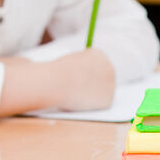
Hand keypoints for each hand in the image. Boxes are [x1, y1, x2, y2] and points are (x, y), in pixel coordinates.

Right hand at [0, 49, 114, 115]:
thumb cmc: (53, 72)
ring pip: (100, 91)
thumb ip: (70, 64)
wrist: (57, 82)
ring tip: (74, 92)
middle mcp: (110, 67)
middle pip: (101, 78)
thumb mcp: (61, 61)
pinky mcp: (108, 100)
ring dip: (89, 94)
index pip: (94, 64)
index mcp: (98, 54)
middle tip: (73, 87)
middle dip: (90, 83)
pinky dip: (90, 105)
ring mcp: (111, 84)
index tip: (71, 77)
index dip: (81, 73)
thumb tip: (48, 63)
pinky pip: (100, 104)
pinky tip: (80, 100)